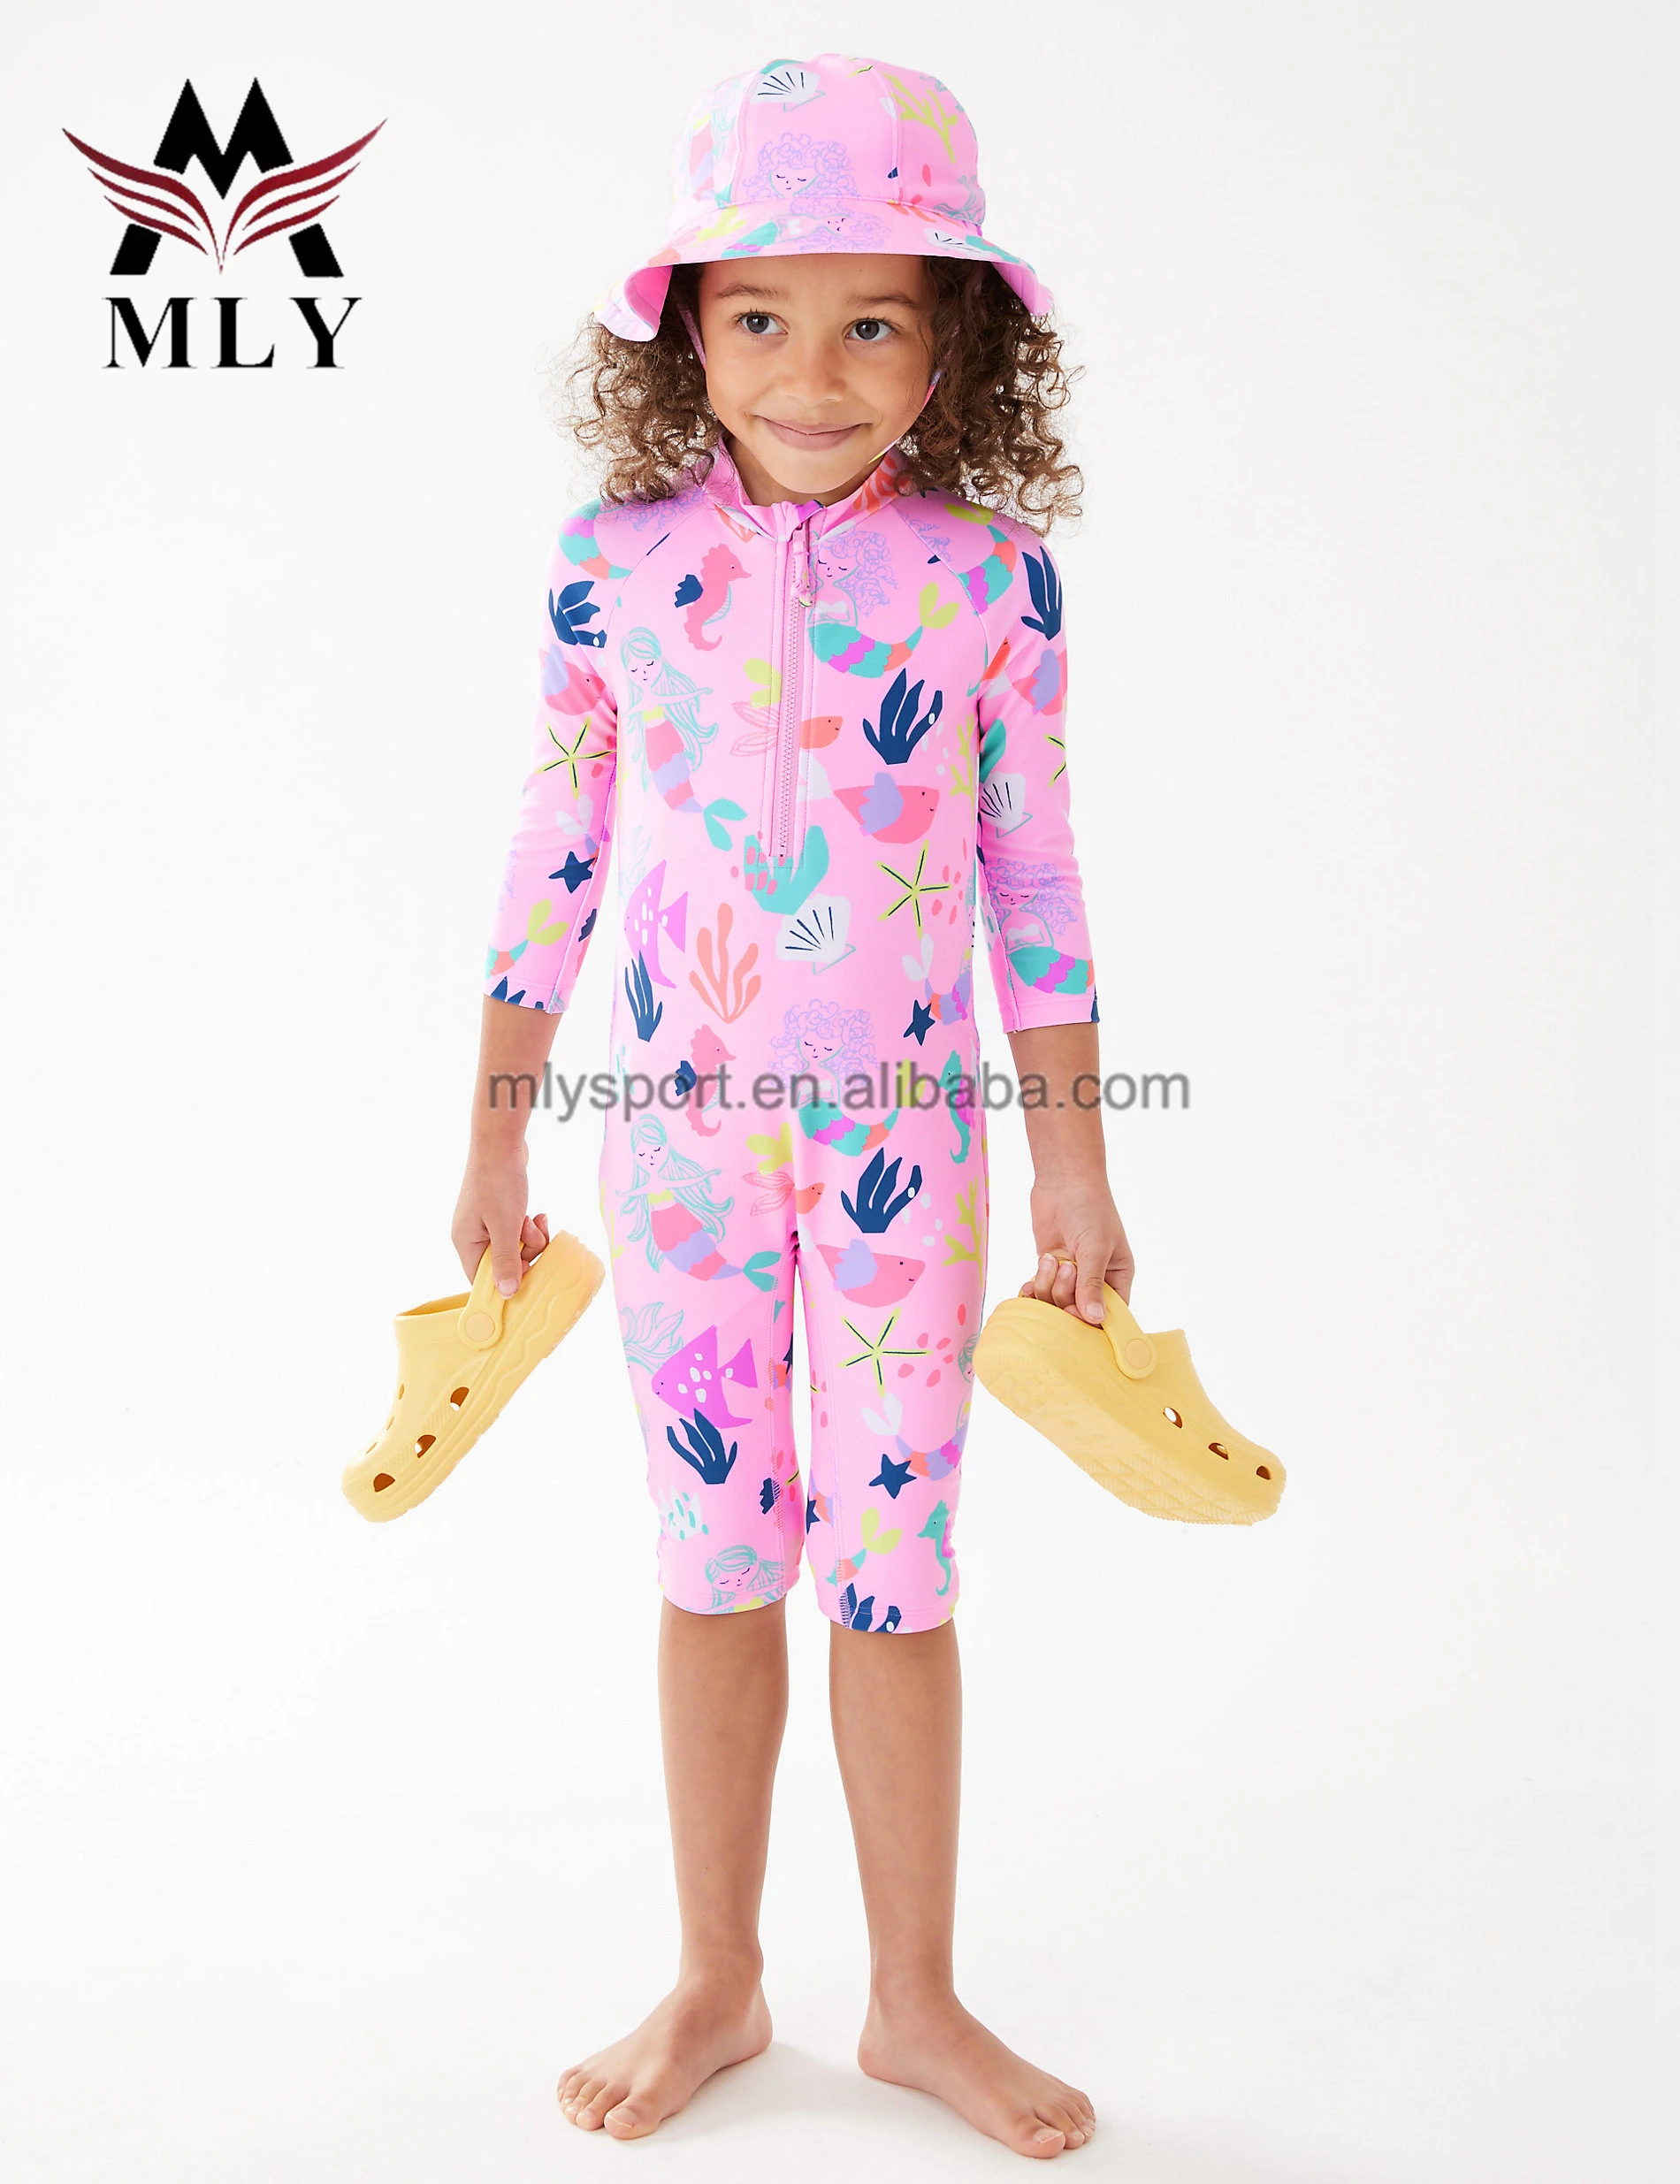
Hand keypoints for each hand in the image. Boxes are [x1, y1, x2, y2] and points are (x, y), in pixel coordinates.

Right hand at [452, 1138, 550, 1293]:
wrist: (500, 1143)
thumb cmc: (498, 1182)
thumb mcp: (506, 1226)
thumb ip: (507, 1261)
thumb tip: (505, 1293)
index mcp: (466, 1243)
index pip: (481, 1280)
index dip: (504, 1283)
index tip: (527, 1277)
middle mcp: (472, 1236)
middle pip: (502, 1265)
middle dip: (524, 1254)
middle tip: (531, 1236)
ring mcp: (485, 1224)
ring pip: (514, 1248)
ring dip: (530, 1239)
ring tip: (533, 1220)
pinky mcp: (498, 1213)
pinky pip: (517, 1232)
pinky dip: (529, 1226)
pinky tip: (536, 1215)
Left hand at [1018, 1176, 1133, 1321]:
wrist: (1064, 1181)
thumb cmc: (1090, 1210)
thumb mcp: (1095, 1248)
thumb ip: (1092, 1284)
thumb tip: (1095, 1319)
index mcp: (1117, 1278)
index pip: (1110, 1316)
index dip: (1091, 1321)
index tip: (1074, 1310)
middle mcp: (1095, 1281)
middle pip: (1077, 1312)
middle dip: (1065, 1295)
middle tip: (1065, 1268)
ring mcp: (1070, 1276)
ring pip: (1055, 1302)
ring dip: (1047, 1286)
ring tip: (1051, 1260)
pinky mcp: (1049, 1268)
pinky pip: (1039, 1292)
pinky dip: (1032, 1290)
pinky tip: (1028, 1281)